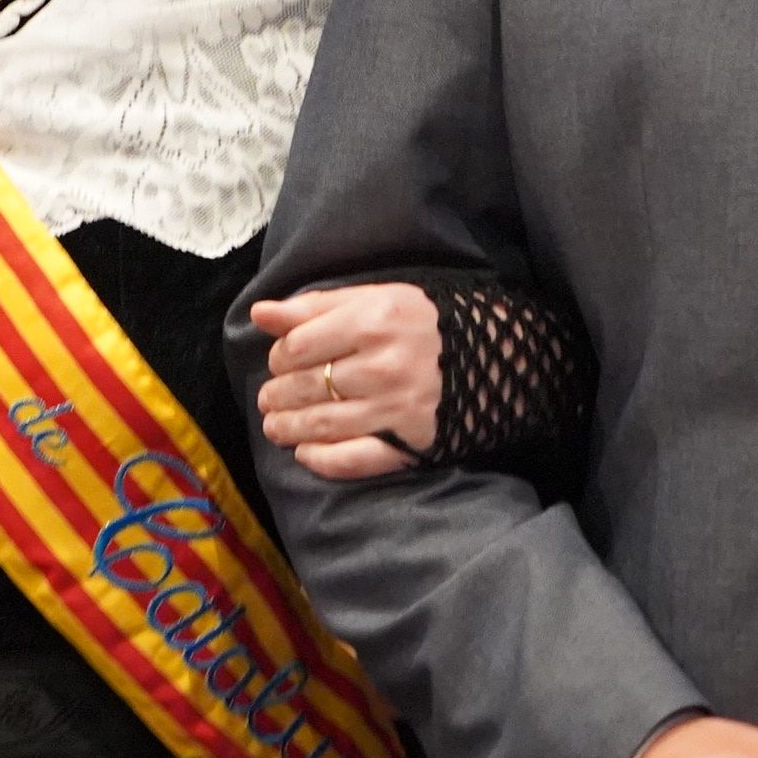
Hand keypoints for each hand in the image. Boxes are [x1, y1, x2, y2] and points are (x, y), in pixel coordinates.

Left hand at [248, 283, 439, 477]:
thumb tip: (258, 314)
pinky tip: (304, 453)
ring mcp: (396, 409)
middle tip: (269, 398)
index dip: (279, 357)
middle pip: (305, 387)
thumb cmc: (427, 321)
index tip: (281, 361)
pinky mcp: (409, 444)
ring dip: (288, 428)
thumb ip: (316, 305)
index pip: (298, 347)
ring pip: (321, 425)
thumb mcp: (376, 298)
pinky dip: (321, 460)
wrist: (499, 355)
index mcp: (374, 321)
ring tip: (276, 425)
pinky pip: (352, 460)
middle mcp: (383, 366)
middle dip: (277, 395)